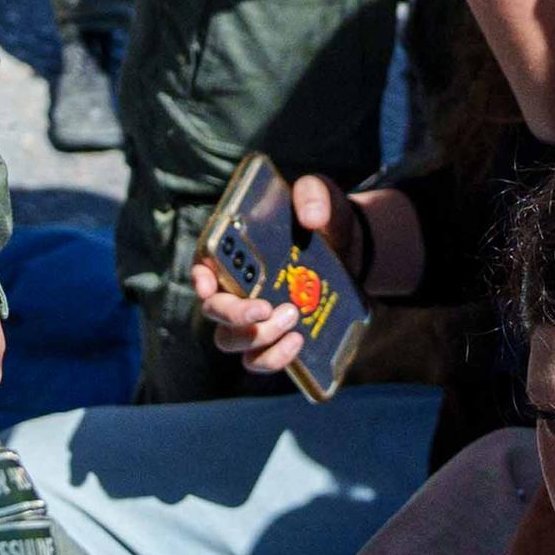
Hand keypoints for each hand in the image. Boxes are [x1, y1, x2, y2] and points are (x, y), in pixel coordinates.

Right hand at [188, 174, 355, 377]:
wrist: (355, 252)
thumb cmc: (324, 222)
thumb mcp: (322, 198)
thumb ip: (313, 194)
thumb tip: (311, 218)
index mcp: (235, 251)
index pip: (202, 265)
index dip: (199, 276)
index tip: (207, 281)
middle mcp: (235, 288)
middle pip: (214, 310)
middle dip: (234, 313)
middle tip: (265, 308)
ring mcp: (253, 318)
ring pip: (232, 340)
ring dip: (257, 336)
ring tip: (292, 318)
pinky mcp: (274, 339)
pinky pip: (260, 360)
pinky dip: (274, 357)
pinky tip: (297, 341)